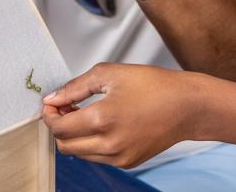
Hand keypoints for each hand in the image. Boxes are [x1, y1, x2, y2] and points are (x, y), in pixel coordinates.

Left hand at [42, 63, 200, 167]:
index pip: (59, 127)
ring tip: (84, 113)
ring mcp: (119, 157)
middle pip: (65, 145)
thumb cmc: (154, 85)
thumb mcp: (110, 74)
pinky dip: (91, 142)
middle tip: (65, 107)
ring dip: (74, 135)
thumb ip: (76, 87)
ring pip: (80, 153)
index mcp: (103, 119)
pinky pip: (97, 157)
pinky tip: (101, 123)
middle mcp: (109, 144)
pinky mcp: (127, 162)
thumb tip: (52, 98)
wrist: (187, 106)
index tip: (51, 103)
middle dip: (59, 126)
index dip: (49, 115)